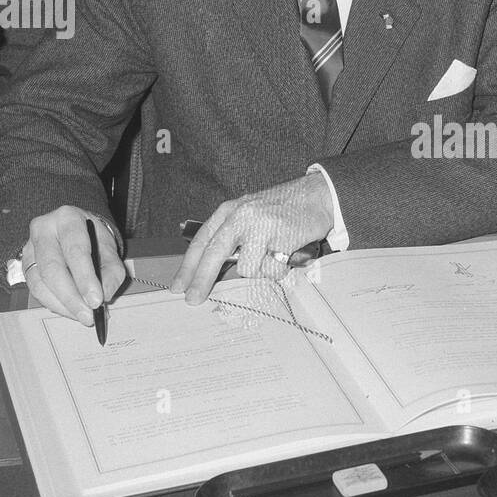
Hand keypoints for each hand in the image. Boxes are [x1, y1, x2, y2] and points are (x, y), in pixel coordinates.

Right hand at [22, 207, 125, 324]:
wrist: (75, 230)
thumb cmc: (93, 239)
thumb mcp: (109, 249)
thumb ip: (112, 272)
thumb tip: (104, 296)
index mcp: (68, 219)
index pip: (75, 250)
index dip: (85, 278)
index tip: (96, 301)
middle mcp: (43, 229)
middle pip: (52, 268)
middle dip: (71, 297)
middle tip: (88, 315)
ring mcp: (29, 247)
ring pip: (39, 282)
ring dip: (62, 305)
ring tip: (82, 316)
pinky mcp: (24, 264)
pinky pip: (35, 290)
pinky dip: (54, 304)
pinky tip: (70, 309)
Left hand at [171, 173, 334, 304]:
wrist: (317, 196)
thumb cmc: (283, 209)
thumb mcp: (250, 214)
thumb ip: (232, 237)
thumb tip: (212, 271)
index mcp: (229, 211)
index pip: (203, 241)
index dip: (188, 266)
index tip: (179, 287)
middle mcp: (241, 216)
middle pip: (214, 254)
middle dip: (202, 280)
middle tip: (192, 300)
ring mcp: (260, 226)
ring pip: (247, 268)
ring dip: (261, 269)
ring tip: (274, 255)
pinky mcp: (280, 237)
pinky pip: (272, 269)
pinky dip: (280, 269)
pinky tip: (288, 253)